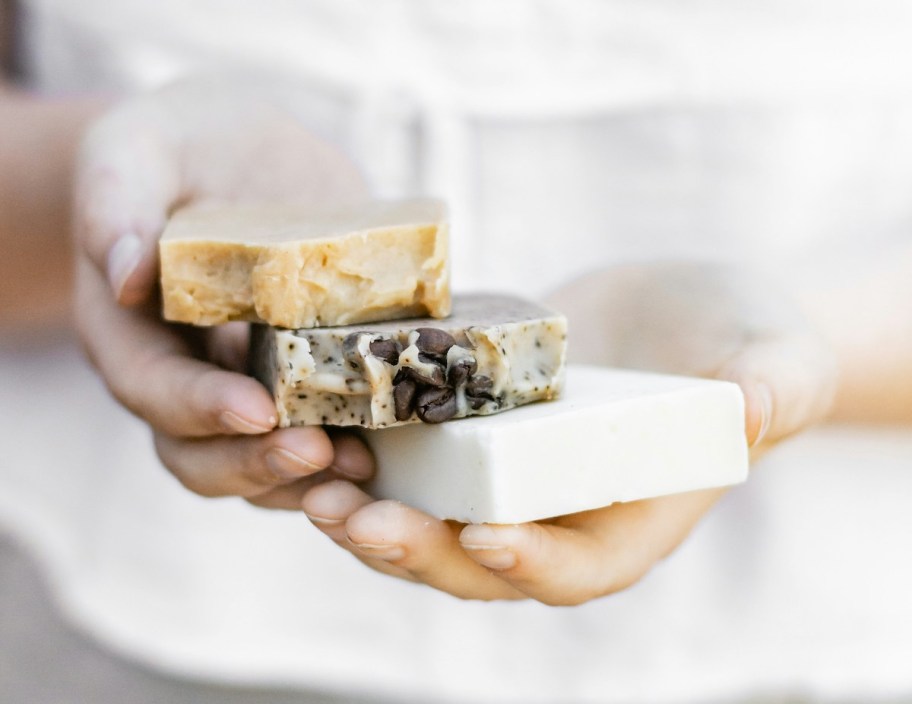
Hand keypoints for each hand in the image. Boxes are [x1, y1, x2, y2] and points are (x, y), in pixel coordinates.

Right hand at [73, 75, 373, 507]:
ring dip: (310, 478)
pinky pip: (318, 433)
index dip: (200, 409)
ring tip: (365, 466)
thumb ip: (119, 199)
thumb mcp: (140, 146)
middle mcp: (183, 373)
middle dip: (259, 464)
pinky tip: (395, 441)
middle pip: (200, 452)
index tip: (259, 412)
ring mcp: (244, 384)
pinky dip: (351, 449)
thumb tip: (126, 274)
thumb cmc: (182, 144)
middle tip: (322, 453)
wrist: (239, 154)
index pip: (151, 388)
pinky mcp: (302, 378)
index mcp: (130, 329)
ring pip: (260, 463)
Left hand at [300, 261, 837, 602]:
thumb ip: (772, 387)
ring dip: (370, 519)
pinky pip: (413, 467)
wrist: (683, 311)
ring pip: (431, 524)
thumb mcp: (776, 358)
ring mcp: (511, 478)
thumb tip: (751, 412)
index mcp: (633, 519)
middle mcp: (561, 514)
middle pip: (482, 562)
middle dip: (418, 552)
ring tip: (314, 493)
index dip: (535, 563)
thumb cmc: (744, 341)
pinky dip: (366, 462)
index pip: (583, 567)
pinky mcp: (475, 434)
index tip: (486, 535)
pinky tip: (319, 436)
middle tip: (355, 522)